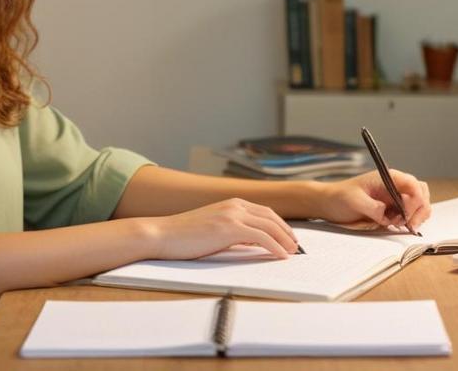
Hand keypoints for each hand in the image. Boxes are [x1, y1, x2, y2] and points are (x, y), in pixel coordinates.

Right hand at [145, 198, 299, 259]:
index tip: (288, 236)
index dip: (280, 224)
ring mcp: (232, 215)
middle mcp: (234, 205)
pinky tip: (281, 255)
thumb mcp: (213, 229)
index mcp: (231, 203)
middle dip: (286, 231)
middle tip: (295, 245)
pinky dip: (274, 246)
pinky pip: (261, 237)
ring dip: (285, 239)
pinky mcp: (229, 228)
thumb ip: (232, 231)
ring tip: (292, 252)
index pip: (264, 212)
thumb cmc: (183, 236)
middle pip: (271, 217)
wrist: (161, 234)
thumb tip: (250, 242)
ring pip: (269, 226)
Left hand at [317, 169, 431, 230]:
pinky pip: (409, 214)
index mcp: (388, 177)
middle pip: (421, 194)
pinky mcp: (392, 209)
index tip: (406, 216)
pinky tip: (395, 225)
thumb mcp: (354, 201)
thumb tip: (387, 214)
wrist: (329, 203)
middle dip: (419, 210)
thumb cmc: (339, 197)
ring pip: (418, 205)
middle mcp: (395, 186)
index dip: (416, 200)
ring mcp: (394, 197)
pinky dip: (408, 221)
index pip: (413, 185)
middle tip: (408, 225)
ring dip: (415, 217)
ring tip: (398, 224)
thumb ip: (373, 207)